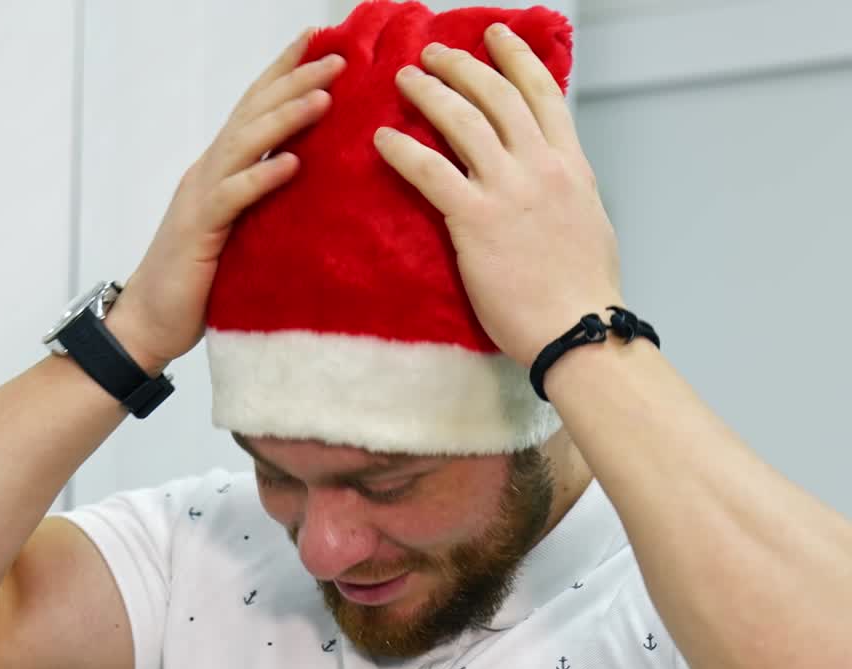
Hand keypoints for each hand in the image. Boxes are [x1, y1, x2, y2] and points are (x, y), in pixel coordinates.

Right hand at [113, 29, 345, 370]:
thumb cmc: (193, 284)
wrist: (148, 322)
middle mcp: (207, 173)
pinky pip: (232, 197)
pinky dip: (262, 178)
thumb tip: (300, 183)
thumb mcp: (235, 234)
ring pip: (243, 145)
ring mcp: (199, 198)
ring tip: (323, 97)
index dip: (282, 72)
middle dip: (292, 80)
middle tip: (337, 57)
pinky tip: (291, 165)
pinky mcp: (198, 231)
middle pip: (252, 114)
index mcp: (218, 170)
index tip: (317, 41)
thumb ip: (258, 204)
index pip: (252, 110)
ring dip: (285, 118)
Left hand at [372, 23, 623, 369]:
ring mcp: (507, 190)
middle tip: (436, 53)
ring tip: (406, 78)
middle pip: (497, 97)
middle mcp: (540, 167)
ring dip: (430, 93)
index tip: (497, 39)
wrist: (577, 328)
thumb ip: (565, 195)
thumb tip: (552, 188)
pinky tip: (382, 139)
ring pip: (463, 122)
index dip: (516, 60)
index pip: (543, 95)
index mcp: (570, 167)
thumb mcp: (587, 225)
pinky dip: (404, 150)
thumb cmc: (582, 292)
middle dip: (463, 67)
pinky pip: (432, 172)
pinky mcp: (475, 221)